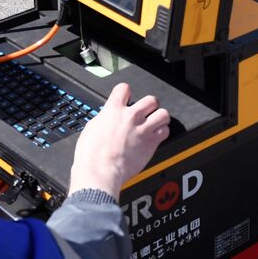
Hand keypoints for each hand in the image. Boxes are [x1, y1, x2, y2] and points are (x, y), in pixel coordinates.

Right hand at [70, 83, 169, 197]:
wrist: (100, 170)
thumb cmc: (92, 154)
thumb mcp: (92, 128)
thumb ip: (105, 119)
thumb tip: (108, 118)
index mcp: (113, 110)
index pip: (124, 88)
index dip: (126, 92)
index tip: (127, 97)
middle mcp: (131, 116)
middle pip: (151, 99)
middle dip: (150, 106)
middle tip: (146, 113)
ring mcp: (143, 129)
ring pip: (163, 114)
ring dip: (160, 118)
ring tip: (156, 123)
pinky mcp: (151, 142)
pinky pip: (166, 131)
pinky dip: (163, 133)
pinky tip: (156, 136)